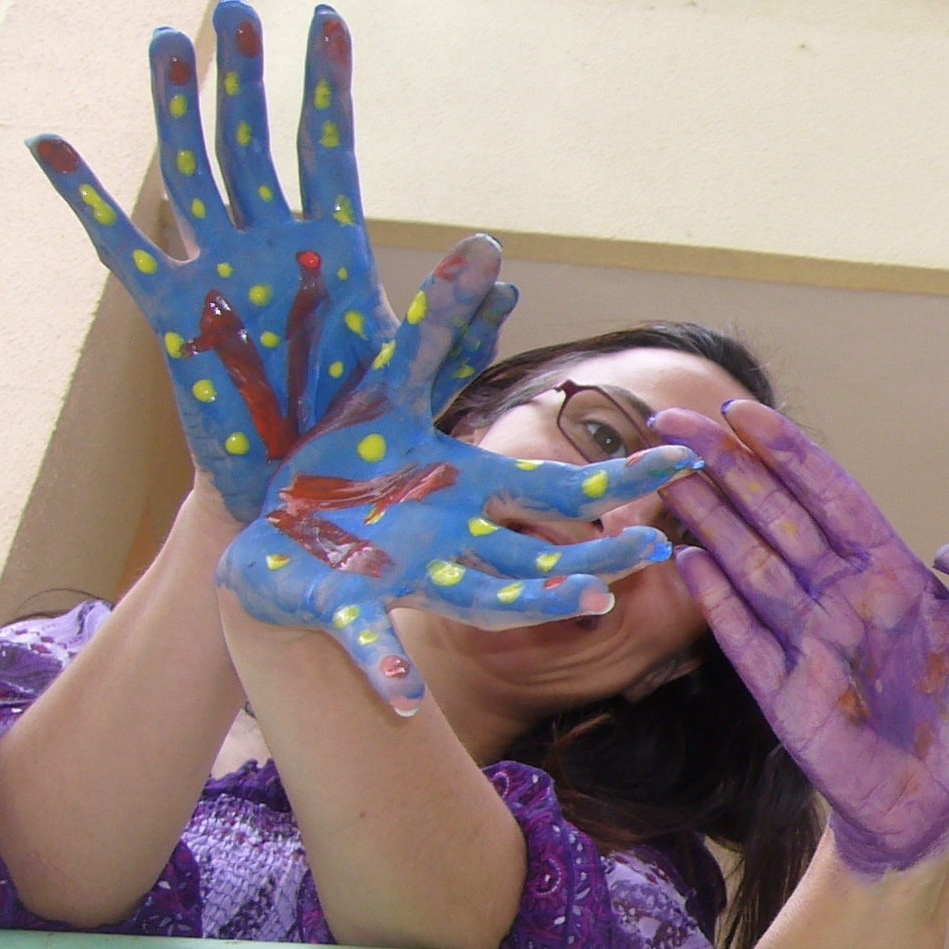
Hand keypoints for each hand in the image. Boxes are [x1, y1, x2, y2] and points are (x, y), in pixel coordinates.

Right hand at [29, 0, 503, 521]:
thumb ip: (456, 323)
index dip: (327, 89)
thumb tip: (500, 266)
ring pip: (193, 173)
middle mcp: (271, 247)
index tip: (327, 21)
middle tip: (238, 13)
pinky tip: (52, 145)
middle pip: (256, 144)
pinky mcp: (171, 314)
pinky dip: (86, 198)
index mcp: (332, 250)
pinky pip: (120, 247)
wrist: (299, 492)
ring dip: (178, 108)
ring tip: (168, 40)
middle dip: (247, 80)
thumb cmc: (358, 426)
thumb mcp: (414, 372)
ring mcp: (217, 272)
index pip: (329, 150)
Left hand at [214, 235, 698, 713]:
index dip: (624, 476)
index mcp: (473, 493)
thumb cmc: (338, 461)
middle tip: (657, 549)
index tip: (686, 459)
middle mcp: (456, 543)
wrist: (262, 523)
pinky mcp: (346, 599)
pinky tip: (402, 698)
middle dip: (602, 556)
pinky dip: (382, 666)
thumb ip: (441, 326)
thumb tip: (489, 249)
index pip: (565, 492)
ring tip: (591, 601)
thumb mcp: (387, 383)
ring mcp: (407, 575)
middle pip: (545, 557)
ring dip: (536, 602)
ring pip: (485, 599)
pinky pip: (367, 637)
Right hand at [657, 401, 948, 874]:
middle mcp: (840, 599)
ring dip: (710, 523)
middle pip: (775, 520)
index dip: (788, 454)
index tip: (741, 410)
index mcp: (890, 575)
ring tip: (669, 476)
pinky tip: (687, 562)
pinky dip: (717, 603)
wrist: (942, 805)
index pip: (831, 498)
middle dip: (726, 470)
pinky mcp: (786, 696)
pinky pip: (745, 642)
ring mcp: (807, 644)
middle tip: (672, 421)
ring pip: (750, 568)